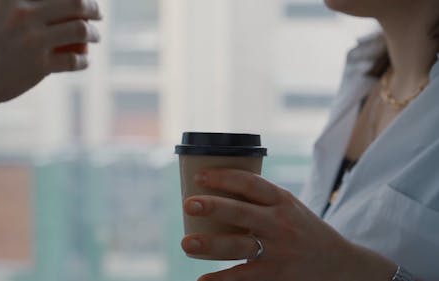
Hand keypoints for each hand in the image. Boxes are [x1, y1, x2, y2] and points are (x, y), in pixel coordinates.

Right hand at [0, 0, 101, 115]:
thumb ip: (22, 3)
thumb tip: (57, 3)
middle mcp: (24, 14)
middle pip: (75, 4)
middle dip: (94, 9)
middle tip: (99, 15)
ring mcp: (32, 40)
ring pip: (79, 31)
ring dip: (94, 34)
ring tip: (95, 37)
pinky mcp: (38, 66)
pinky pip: (73, 60)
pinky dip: (85, 61)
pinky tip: (85, 62)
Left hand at [181, 168, 396, 280]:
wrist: (339, 263)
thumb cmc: (302, 228)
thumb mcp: (288, 206)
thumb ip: (259, 199)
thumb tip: (215, 190)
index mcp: (282, 200)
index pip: (250, 183)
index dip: (223, 177)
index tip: (199, 177)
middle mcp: (280, 223)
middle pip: (242, 212)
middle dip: (214, 206)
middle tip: (188, 203)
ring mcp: (279, 251)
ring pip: (240, 246)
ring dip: (211, 245)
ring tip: (187, 243)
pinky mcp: (276, 275)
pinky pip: (245, 277)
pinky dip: (222, 280)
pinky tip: (203, 280)